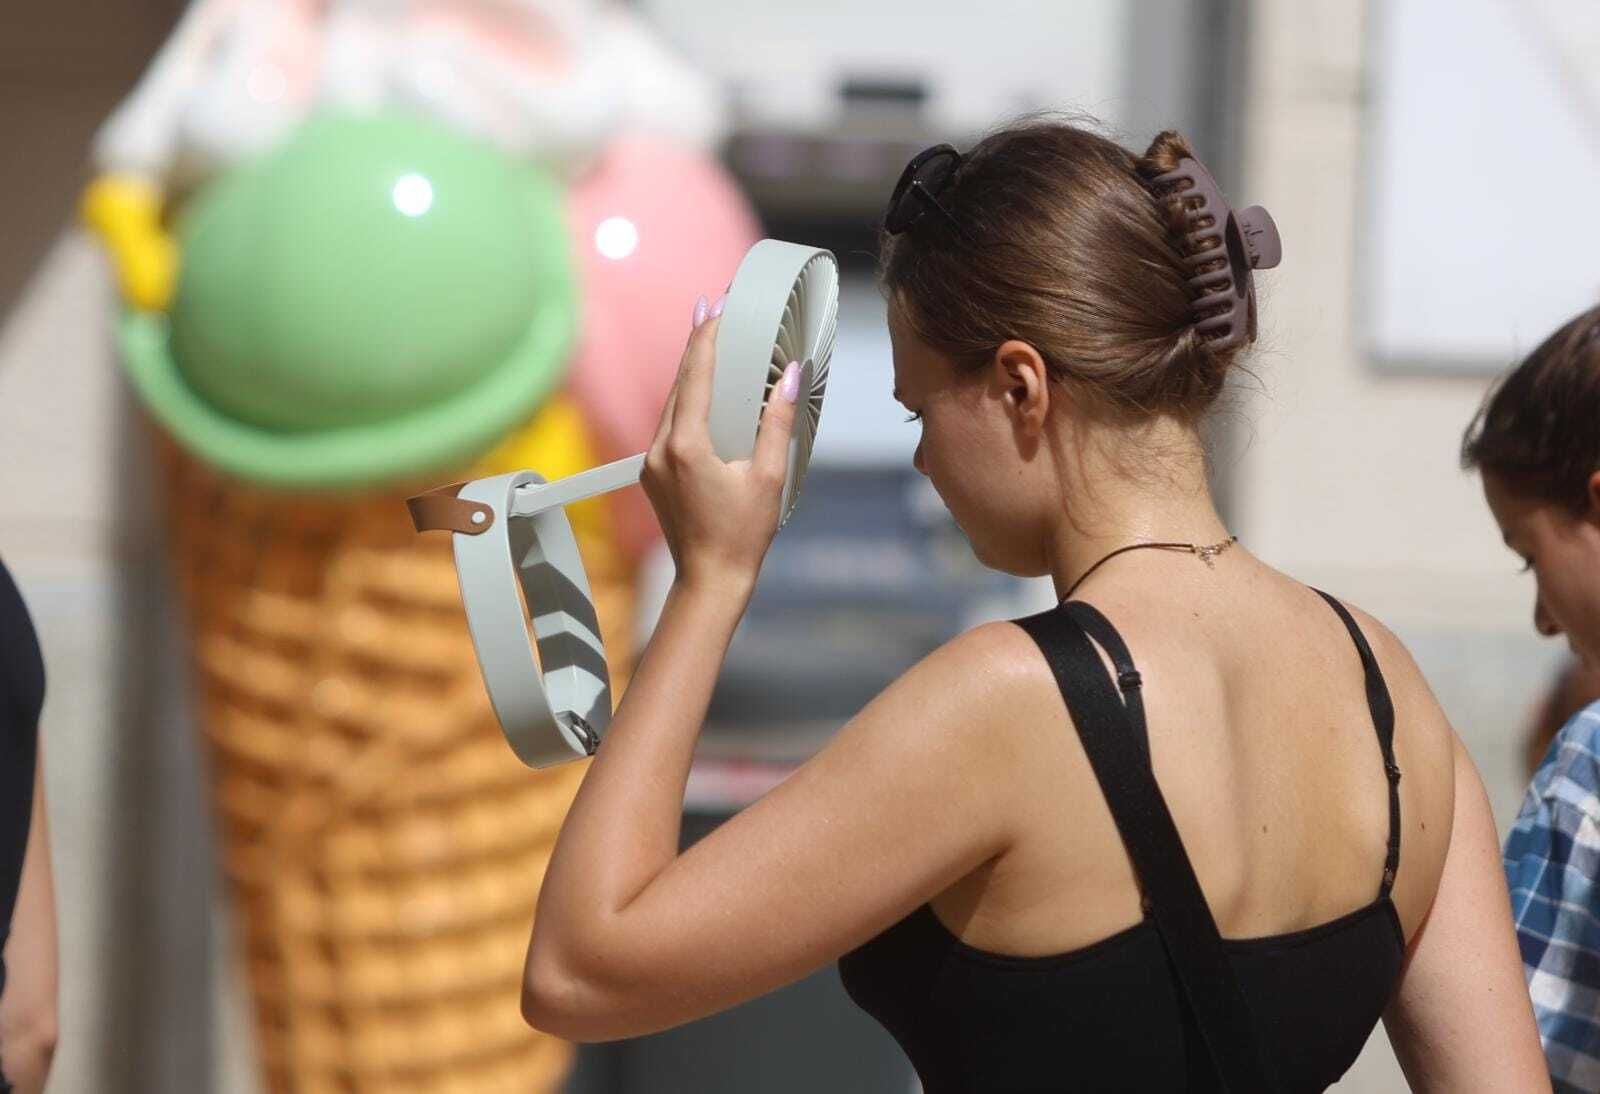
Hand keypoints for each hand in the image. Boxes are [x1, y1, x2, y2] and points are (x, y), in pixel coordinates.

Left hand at [640, 294, 801, 596]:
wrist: (710, 581)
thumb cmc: (742, 536)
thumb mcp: (769, 477)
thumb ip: (777, 423)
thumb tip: (790, 378)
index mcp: (687, 446)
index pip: (696, 376)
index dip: (706, 338)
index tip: (715, 308)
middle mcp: (661, 449)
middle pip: (680, 385)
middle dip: (698, 348)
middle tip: (714, 313)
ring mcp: (652, 463)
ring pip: (672, 405)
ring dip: (692, 376)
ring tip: (713, 346)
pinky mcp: (653, 474)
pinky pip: (670, 427)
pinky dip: (687, 405)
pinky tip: (704, 395)